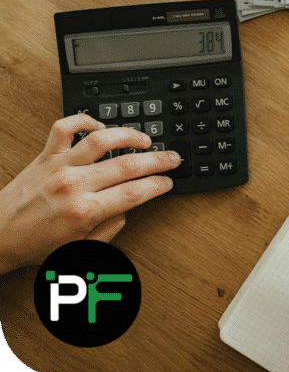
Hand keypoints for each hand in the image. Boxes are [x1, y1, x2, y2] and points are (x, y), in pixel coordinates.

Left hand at [0, 114, 180, 274]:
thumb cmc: (33, 245)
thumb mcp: (79, 250)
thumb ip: (109, 231)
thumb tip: (127, 210)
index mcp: (85, 211)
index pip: (135, 192)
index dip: (158, 184)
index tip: (168, 182)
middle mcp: (74, 185)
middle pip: (128, 164)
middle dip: (158, 160)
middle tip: (172, 158)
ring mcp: (59, 166)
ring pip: (102, 140)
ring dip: (129, 136)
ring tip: (144, 139)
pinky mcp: (45, 156)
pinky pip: (65, 127)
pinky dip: (85, 121)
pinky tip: (100, 127)